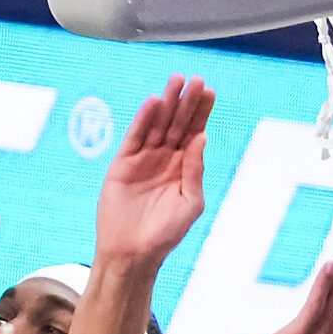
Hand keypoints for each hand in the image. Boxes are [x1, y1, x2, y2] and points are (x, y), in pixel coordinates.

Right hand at [94, 76, 214, 268]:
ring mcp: (143, 160)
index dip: (201, 112)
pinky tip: (153, 103)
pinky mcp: (122, 165)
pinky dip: (143, 120)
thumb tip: (201, 138)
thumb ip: (195, 170)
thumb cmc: (165, 234)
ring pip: (157, 125)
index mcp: (183, 168)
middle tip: (196, 80)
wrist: (133, 253)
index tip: (210, 91)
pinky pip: (134, 137)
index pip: (194, 132)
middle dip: (186, 102)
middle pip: (177, 123)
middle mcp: (164, 159)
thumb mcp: (190, 203)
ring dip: (167, 103)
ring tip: (176, 82)